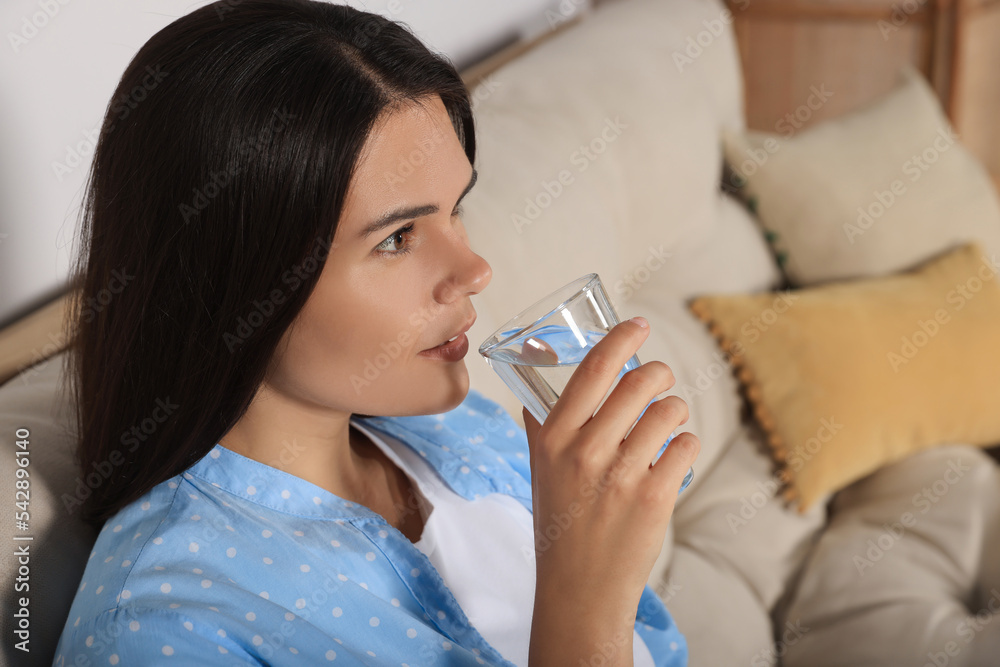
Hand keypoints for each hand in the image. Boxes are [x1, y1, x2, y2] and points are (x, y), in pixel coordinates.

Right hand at [524, 316, 698, 665]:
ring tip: (666, 425)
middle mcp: (586, 451)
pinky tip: (674, 456)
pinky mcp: (655, 497)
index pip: (593, 369)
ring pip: (670, 412)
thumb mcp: (539, 470)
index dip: (621, 338)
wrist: (579, 588)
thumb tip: (537, 388)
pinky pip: (687, 447)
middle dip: (659, 373)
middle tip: (660, 379)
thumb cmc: (559, 523)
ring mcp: (622, 474)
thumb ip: (542, 427)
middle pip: (640, 383)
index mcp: (554, 438)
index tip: (638, 324)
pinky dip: (686, 445)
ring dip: (675, 411)